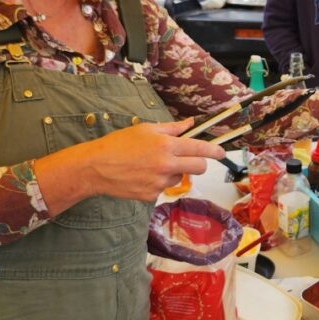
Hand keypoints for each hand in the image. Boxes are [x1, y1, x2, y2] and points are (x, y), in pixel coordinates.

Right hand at [38, 118, 225, 212]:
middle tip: (192, 161)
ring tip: (152, 165)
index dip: (214, 151)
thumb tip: (189, 124)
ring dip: (174, 172)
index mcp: (166, 145)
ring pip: (180, 178)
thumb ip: (171, 128)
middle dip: (200, 164)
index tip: (221, 153)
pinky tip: (142, 176)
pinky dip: (158, 182)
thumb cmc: (119, 143)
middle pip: (198, 168)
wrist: (96, 167)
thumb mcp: (146, 129)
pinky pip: (163, 188)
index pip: (199, 149)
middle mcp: (166, 165)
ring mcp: (159, 182)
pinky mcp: (151, 195)